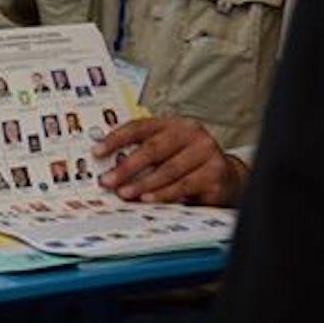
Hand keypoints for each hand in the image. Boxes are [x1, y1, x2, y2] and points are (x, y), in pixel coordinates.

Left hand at [92, 116, 247, 206]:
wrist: (226, 175)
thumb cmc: (188, 162)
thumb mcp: (167, 151)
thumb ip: (143, 152)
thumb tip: (108, 165)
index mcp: (173, 123)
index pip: (140, 127)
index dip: (116, 138)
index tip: (97, 151)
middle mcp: (190, 133)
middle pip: (153, 149)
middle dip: (127, 166)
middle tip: (108, 180)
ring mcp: (205, 152)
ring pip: (168, 169)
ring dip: (142, 184)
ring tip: (124, 193)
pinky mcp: (214, 173)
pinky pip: (184, 185)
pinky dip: (164, 194)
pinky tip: (148, 199)